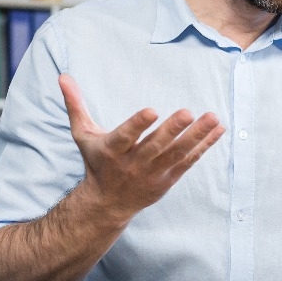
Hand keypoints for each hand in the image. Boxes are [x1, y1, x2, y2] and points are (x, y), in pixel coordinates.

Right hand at [59, 73, 225, 222]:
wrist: (107, 204)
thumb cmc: (96, 163)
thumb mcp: (82, 135)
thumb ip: (76, 105)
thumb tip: (63, 76)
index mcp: (112, 150)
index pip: (125, 137)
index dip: (137, 125)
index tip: (151, 111)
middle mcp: (133, 163)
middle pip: (155, 146)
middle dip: (172, 130)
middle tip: (187, 112)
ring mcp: (152, 173)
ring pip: (177, 154)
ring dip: (196, 136)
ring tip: (213, 117)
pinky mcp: (167, 180)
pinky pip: (188, 162)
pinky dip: (204, 146)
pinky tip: (219, 129)